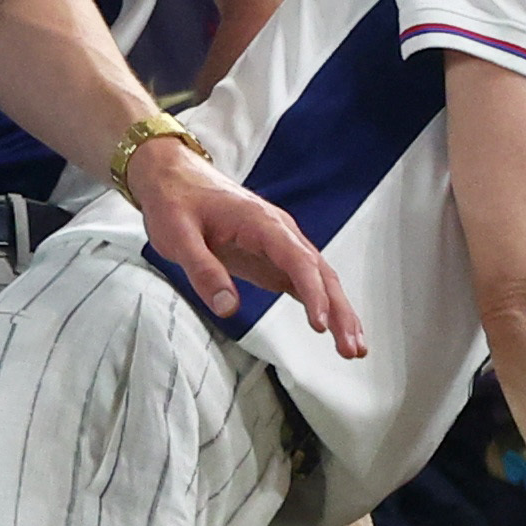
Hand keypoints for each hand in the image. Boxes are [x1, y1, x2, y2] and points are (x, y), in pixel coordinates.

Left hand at [124, 137, 363, 358]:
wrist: (172, 175)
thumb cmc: (175, 201)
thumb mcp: (177, 236)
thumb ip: (203, 270)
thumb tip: (228, 307)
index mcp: (261, 222)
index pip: (298, 260)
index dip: (313, 293)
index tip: (320, 325)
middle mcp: (280, 232)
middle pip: (320, 273)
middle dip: (339, 311)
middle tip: (351, 349)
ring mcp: (280, 245)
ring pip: (319, 279)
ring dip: (339, 312)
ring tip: (353, 349)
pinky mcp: (273, 257)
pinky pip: (305, 281)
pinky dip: (323, 305)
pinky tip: (336, 330)